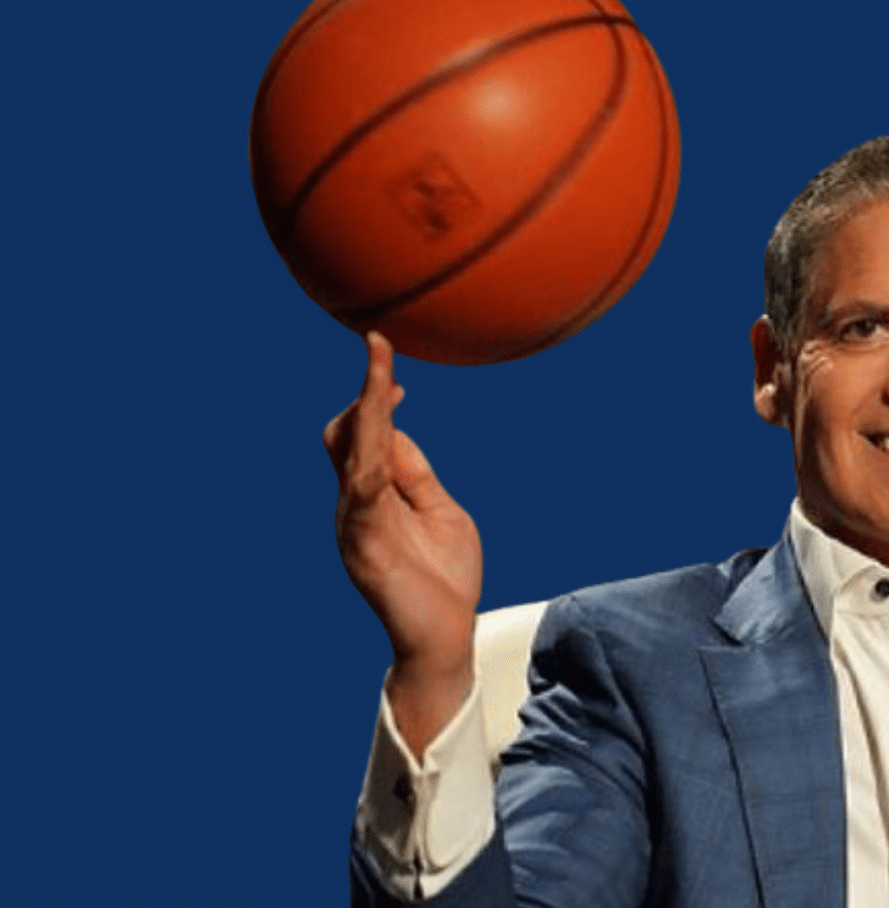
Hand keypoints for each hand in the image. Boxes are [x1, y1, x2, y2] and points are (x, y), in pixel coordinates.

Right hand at [324, 331, 481, 753]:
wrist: (446, 636)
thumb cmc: (445, 577)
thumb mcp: (441, 511)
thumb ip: (417, 474)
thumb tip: (398, 429)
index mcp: (375, 496)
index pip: (366, 436)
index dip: (376, 398)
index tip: (391, 365)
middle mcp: (355, 504)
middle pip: (348, 436)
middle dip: (365, 392)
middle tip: (380, 347)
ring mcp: (355, 523)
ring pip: (353, 453)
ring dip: (367, 410)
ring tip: (382, 371)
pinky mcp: (363, 544)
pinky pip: (361, 491)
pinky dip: (368, 455)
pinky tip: (379, 424)